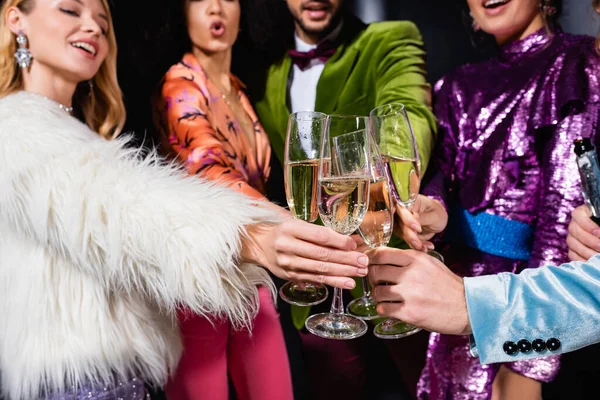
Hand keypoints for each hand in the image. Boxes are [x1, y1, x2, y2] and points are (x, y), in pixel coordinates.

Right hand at [243, 219, 368, 288]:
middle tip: (364, 261)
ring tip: (360, 272)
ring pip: (320, 269)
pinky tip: (348, 282)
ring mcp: (288, 263)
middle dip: (346, 259)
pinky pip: (316, 280)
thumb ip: (323, 233)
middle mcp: (288, 246)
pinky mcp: (291, 276)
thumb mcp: (299, 225)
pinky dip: (334, 282)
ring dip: (343, 272)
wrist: (260, 245)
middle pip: (322, 255)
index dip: (339, 241)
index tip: (354, 244)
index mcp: (290, 228)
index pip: (319, 236)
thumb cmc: (285, 232)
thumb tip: (353, 239)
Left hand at [367, 247, 470, 334]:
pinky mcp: (410, 313)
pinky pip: (383, 309)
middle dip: (372, 278)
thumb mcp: (430, 263)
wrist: (468, 307)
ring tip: (385, 298)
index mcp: (415, 259)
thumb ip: (409, 259)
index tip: (367, 263)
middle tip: (377, 283)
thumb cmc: (447, 285)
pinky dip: (382, 309)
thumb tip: (384, 256)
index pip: (381, 253)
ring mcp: (410, 294)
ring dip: (377, 296)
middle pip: (375, 272)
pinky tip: (390, 308)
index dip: (370, 259)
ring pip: (377, 292)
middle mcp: (411, 273)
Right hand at [393, 194, 446, 250]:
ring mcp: (400, 221)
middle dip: (411, 235)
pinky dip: (415, 245)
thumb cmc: (437, 213)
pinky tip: (425, 248)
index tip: (417, 228)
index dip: (406, 218)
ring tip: (425, 248)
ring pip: (402, 234)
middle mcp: (401, 210)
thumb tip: (414, 218)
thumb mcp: (435, 214)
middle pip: (401, 223)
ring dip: (413, 243)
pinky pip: (406, 239)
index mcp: (409, 201)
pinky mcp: (402, 231)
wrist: (437, 221)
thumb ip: (424, 217)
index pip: (402, 208)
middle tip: (420, 244)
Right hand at [567, 205, 599, 260]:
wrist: (599, 233)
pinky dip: (582, 260)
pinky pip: (573, 255)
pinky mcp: (572, 250)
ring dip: (587, 252)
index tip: (599, 232)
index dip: (588, 224)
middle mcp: (573, 224)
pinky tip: (592, 261)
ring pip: (573, 244)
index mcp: (581, 213)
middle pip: (574, 231)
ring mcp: (571, 237)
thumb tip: (599, 232)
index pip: (578, 215)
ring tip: (598, 256)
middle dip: (590, 240)